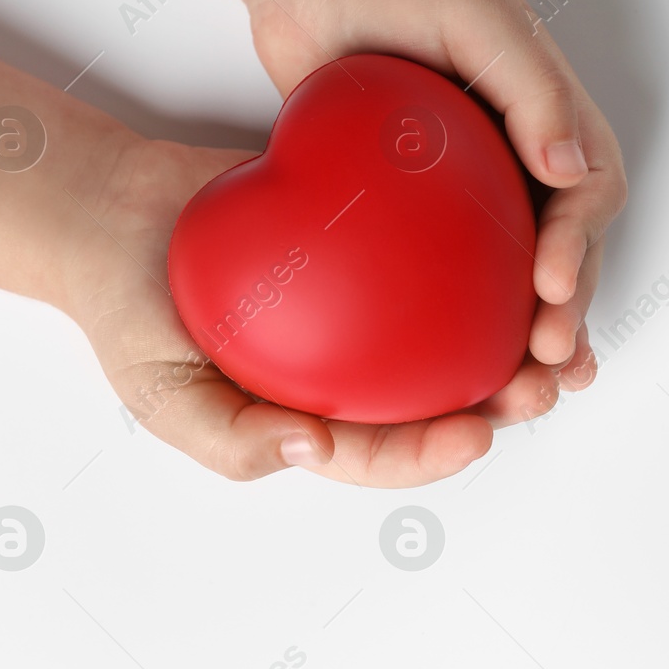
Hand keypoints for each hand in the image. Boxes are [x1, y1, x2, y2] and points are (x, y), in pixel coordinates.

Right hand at [61, 137, 560, 484]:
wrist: (114, 214)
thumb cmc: (129, 313)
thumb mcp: (161, 394)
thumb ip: (228, 438)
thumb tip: (312, 450)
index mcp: (310, 421)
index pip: (383, 453)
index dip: (434, 454)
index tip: (475, 432)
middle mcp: (347, 371)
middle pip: (438, 397)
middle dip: (502, 400)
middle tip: (544, 381)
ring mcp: (364, 306)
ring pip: (451, 330)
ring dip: (509, 336)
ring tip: (554, 326)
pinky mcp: (371, 241)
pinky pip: (433, 255)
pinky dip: (479, 258)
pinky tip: (517, 244)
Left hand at [244, 0, 626, 402]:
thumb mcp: (481, 19)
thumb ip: (536, 88)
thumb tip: (575, 172)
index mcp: (553, 121)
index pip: (589, 198)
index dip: (579, 250)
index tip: (549, 290)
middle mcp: (524, 163)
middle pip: (565, 253)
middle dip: (567, 315)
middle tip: (548, 364)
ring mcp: (475, 194)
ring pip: (516, 279)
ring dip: (529, 337)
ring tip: (526, 394)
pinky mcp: (423, 218)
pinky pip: (454, 279)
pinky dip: (465, 329)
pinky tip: (456, 376)